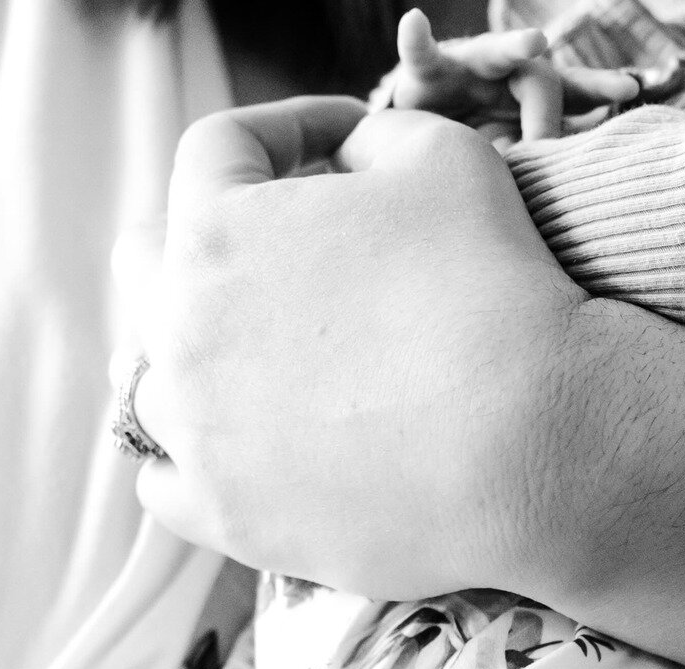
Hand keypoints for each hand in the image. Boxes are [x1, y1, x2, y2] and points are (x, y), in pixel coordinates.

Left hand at [117, 99, 585, 595]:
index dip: (284, 133)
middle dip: (211, 241)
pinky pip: (164, 486)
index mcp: (218, 231)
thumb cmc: (494, 295)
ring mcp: (201, 438)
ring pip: (153, 381)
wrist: (533, 448)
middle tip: (281, 252)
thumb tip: (347, 160)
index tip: (338, 147)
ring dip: (194, 356)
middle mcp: (183, 335)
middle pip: (151, 266)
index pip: (217, 152)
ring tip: (258, 360)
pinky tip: (234, 446)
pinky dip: (188, 460)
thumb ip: (371, 137)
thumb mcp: (444, 156)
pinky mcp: (232, 520)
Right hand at [375, 8, 636, 142]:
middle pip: (538, 72)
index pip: (572, 90)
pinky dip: (416, 39)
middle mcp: (504, 75)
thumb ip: (548, 164)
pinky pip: (420, 54)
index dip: (599, 87)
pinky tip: (414, 22)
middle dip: (556, 96)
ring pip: (491, 52)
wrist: (418, 139)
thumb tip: (595, 194)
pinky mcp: (426, 71)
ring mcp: (466, 68)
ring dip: (512, 47)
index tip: (630, 89)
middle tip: (575, 97)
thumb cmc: (476, 146)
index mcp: (530, 95)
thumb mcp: (516, 159)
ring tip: (535, 43)